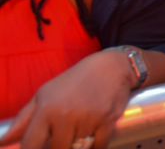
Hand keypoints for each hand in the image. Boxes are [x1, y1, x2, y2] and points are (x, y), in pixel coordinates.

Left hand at [0, 48, 133, 148]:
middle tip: (64, 138)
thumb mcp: (45, 93)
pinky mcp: (107, 121)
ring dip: (78, 145)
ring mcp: (87, 119)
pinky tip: (93, 137)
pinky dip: (96, 146)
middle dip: (59, 147)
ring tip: (80, 133)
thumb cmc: (74, 80)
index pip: (31, 145)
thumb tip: (3, 141)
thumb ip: (23, 119)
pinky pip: (98, 146)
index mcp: (46, 109)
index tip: (41, 147)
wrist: (111, 67)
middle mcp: (65, 115)